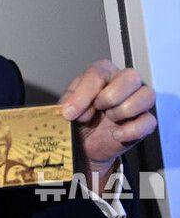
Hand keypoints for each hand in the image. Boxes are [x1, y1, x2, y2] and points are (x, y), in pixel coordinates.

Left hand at [59, 60, 156, 189]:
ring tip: (109, 118)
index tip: (70, 112)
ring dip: (122, 111)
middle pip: (130, 77)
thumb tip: (72, 108)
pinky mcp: (145, 121)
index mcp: (103, 72)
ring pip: (146, 95)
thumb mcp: (67, 107)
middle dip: (111, 96)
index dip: (84, 94)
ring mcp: (138, 101)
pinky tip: (116, 134)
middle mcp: (123, 82)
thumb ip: (69, 103)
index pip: (99, 73)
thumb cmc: (78, 118)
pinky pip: (149, 121)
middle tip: (97, 108)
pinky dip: (130, 130)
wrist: (84, 144)